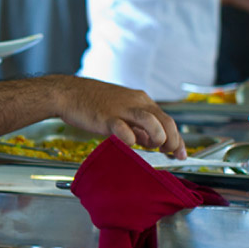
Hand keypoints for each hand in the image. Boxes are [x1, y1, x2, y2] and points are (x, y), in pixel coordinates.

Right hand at [54, 76, 184, 157]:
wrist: (67, 93)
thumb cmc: (91, 103)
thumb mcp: (120, 111)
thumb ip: (136, 125)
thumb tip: (149, 141)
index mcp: (141, 101)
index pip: (167, 120)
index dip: (177, 138)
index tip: (180, 152)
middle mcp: (136, 103)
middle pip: (165, 121)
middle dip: (173, 140)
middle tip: (171, 154)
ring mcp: (122, 109)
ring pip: (151, 122)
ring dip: (158, 138)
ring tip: (154, 148)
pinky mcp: (107, 117)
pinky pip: (124, 130)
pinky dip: (131, 141)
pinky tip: (129, 146)